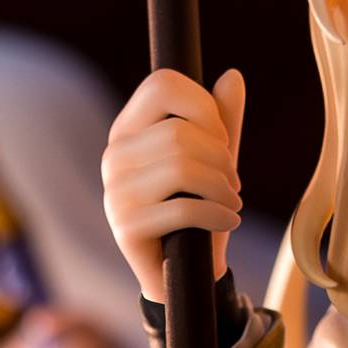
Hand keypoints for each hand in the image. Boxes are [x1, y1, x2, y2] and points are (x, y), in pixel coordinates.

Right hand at [101, 67, 245, 302]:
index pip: (162, 85)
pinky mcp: (125, 227)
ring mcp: (115, 192)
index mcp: (129, 129)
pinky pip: (183, 209)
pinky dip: (217, 214)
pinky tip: (228, 221)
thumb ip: (222, 120)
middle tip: (233, 183)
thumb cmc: (197, 207)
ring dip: (223, 188)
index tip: (220, 139)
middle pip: (179, 132)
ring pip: (182, 167)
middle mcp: (114, 156)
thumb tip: (233, 75)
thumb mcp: (214, 160)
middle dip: (221, 158)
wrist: (181, 272)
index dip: (204, 107)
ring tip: (232, 202)